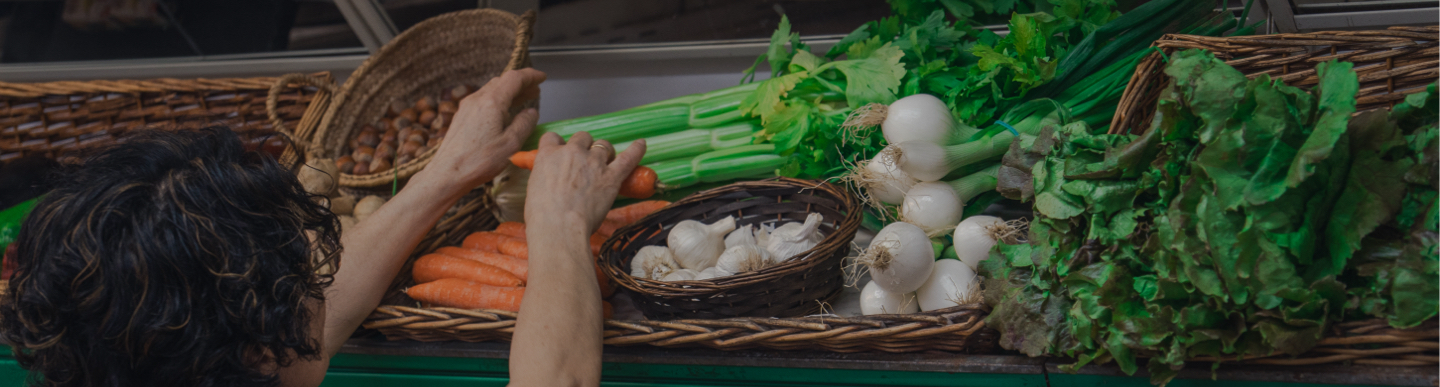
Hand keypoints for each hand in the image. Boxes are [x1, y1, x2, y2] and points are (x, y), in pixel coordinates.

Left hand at [424, 68, 545, 195]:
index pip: (514, 78)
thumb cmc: (478, 161)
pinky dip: (498, 100)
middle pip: (502, 82)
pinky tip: (504, 113)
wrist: (447, 173)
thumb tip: (531, 113)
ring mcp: (467, 107)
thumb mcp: (511, 143)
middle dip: (521, 84)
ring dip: (509, 92)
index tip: (542, 77)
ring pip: (492, 90)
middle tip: (535, 90)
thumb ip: (524, 124)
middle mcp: (477, 100)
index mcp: (491, 102)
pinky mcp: (462, 117)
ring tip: (523, 100)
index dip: (530, 76)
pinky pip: (483, 100)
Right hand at [525, 132, 644, 236]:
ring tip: (605, 162)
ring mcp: (594, 162)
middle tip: (584, 161)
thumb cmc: (541, 215)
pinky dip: (636, 150)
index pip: (553, 138)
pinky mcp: (611, 176)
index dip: (559, 144)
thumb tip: (552, 181)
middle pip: (582, 137)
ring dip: (604, 151)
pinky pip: (628, 157)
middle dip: (584, 146)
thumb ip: (545, 176)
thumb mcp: (533, 188)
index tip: (561, 151)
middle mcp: (572, 152)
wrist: (559, 226)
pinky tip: (641, 144)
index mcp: (548, 155)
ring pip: (603, 145)